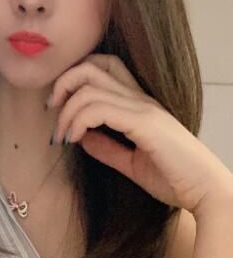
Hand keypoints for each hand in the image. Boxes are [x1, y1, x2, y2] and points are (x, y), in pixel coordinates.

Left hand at [47, 54, 232, 215]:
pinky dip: (78, 121)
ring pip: (90, 87)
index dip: (75, 79)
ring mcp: (143, 109)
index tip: (60, 109)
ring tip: (61, 136)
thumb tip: (81, 137)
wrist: (205, 191)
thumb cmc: (175, 179)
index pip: (104, 67)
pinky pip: (99, 109)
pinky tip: (74, 139)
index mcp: (140, 105)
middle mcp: (141, 99)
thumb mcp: (132, 164)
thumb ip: (107, 149)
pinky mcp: (144, 123)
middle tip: (51, 113)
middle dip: (62, 84)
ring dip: (66, 111)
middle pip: (92, 66)